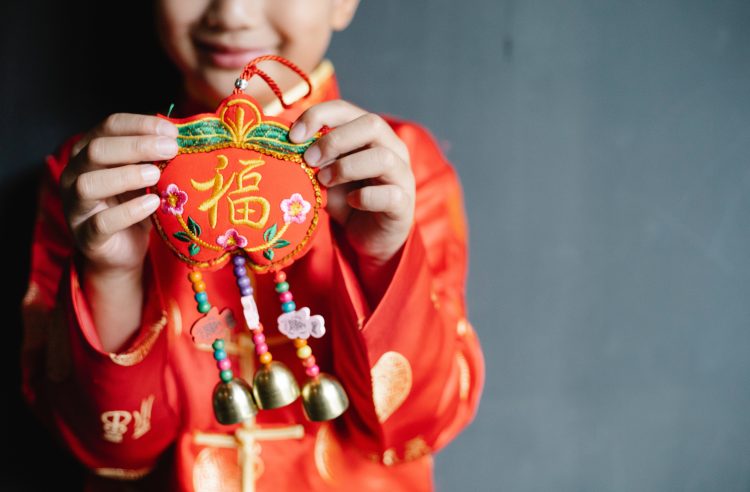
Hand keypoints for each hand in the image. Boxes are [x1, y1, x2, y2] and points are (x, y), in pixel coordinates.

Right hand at [59, 114, 177, 351]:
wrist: (123, 251)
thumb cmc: (134, 204)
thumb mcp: (145, 175)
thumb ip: (154, 156)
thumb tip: (182, 136)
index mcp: (89, 151)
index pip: (109, 126)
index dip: (141, 125)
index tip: (172, 131)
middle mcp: (75, 174)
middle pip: (96, 150)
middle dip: (137, 146)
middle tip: (171, 149)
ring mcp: (76, 206)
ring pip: (89, 184)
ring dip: (127, 176)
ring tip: (156, 175)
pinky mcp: (86, 236)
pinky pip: (101, 222)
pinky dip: (129, 211)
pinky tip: (153, 204)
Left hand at [288, 100, 415, 266]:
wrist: (369, 237)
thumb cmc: (348, 199)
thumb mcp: (326, 173)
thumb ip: (315, 156)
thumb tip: (290, 143)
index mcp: (370, 134)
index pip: (346, 110)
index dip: (318, 116)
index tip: (293, 136)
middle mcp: (392, 148)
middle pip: (371, 124)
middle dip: (334, 140)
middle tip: (309, 159)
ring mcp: (402, 175)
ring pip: (383, 157)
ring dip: (346, 167)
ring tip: (324, 181)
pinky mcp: (403, 204)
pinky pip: (389, 195)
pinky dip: (365, 197)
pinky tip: (351, 203)